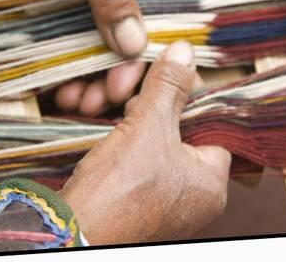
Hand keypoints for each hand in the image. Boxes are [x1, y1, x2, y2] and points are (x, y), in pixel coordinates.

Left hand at [0, 0, 150, 115]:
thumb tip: (133, 42)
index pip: (146, 15)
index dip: (142, 52)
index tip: (132, 83)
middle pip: (115, 36)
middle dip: (110, 70)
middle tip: (101, 101)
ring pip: (84, 42)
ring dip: (83, 73)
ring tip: (78, 102)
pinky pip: (53, 37)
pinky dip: (56, 63)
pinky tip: (57, 86)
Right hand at [60, 41, 231, 244]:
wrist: (72, 233)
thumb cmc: (117, 191)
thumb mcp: (147, 128)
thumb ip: (168, 87)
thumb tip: (185, 52)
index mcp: (211, 181)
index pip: (213, 120)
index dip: (190, 92)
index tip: (168, 73)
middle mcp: (195, 194)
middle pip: (184, 129)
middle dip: (156, 105)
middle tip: (134, 96)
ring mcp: (167, 198)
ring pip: (159, 141)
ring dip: (138, 118)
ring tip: (118, 110)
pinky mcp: (140, 199)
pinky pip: (142, 158)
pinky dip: (128, 139)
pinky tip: (113, 127)